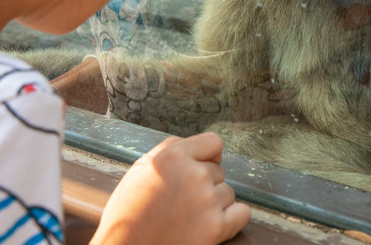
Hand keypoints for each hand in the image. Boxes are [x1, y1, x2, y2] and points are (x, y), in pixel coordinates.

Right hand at [91, 133, 250, 244]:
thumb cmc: (128, 215)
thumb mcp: (139, 172)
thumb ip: (168, 151)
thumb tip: (191, 144)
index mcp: (172, 157)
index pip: (213, 142)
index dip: (207, 157)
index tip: (198, 169)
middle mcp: (193, 175)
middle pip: (219, 171)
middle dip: (205, 185)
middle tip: (181, 203)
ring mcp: (207, 201)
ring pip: (228, 193)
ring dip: (215, 204)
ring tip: (187, 218)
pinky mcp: (217, 227)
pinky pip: (242, 213)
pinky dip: (232, 220)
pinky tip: (210, 226)